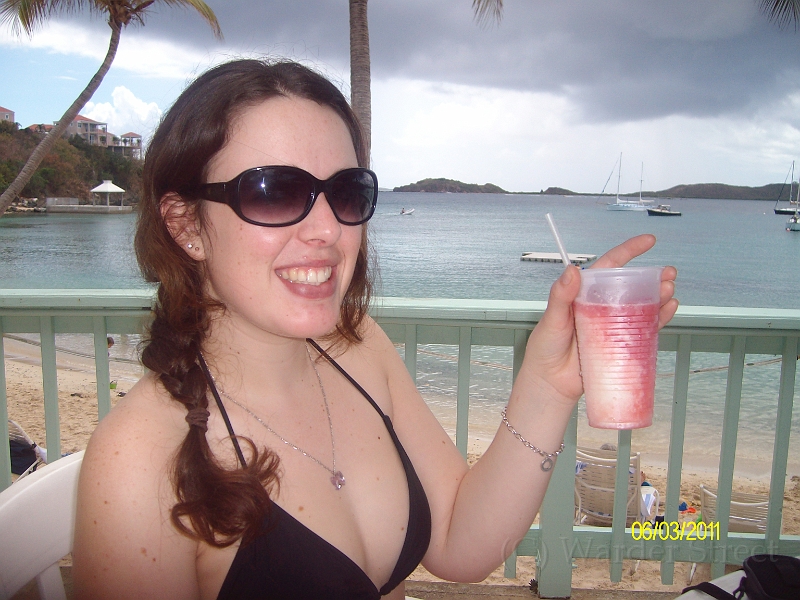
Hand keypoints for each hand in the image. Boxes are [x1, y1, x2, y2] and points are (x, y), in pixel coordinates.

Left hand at [521, 234, 677, 404]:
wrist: (551, 382)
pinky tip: (669, 310)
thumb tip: (572, 271)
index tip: (648, 241)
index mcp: (585, 294)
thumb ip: (561, 296)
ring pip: (642, 306)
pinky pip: (645, 329)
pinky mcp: (621, 344)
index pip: (609, 267)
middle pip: (632, 286)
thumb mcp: (552, 318)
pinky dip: (659, 319)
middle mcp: (602, 307)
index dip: (629, 252)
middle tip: (668, 273)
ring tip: (669, 291)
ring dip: (659, 297)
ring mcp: (613, 325)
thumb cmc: (546, 348)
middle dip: (652, 277)